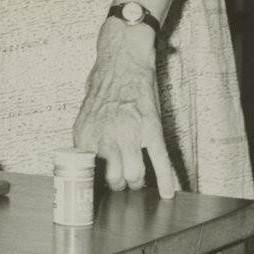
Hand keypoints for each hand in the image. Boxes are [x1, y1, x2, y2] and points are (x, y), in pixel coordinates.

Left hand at [73, 18, 175, 197]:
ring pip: (135, 174)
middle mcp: (108, 136)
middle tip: (121, 180)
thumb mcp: (86, 113)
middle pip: (114, 178)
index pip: (87, 172)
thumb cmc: (104, 85)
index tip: (99, 187)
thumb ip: (87, 138)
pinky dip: (165, 180)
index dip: (95, 184)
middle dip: (118, 184)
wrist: (123, 60)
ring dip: (137, 181)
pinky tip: (167, 193)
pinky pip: (159, 160)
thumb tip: (86, 161)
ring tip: (137, 178)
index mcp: (88, 133)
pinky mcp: (151, 129)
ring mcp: (131, 133)